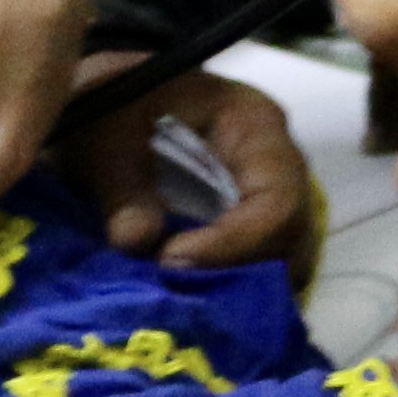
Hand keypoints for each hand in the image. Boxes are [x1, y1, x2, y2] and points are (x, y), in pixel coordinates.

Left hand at [52, 64, 311, 270]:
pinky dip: (232, 287)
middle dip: (240, 274)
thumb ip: (120, 188)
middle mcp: (281, 166)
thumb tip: (137, 241)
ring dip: (238, 287)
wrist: (110, 102)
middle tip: (176, 290)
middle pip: (292, 240)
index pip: (277, 202)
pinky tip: (189, 295)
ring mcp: (273, 198)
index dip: (233, 244)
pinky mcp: (255, 226)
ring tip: (180, 294)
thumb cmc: (115, 106)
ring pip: (285, 262)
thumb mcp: (105, 138)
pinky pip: (263, 266)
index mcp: (256, 127)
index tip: (170, 260)